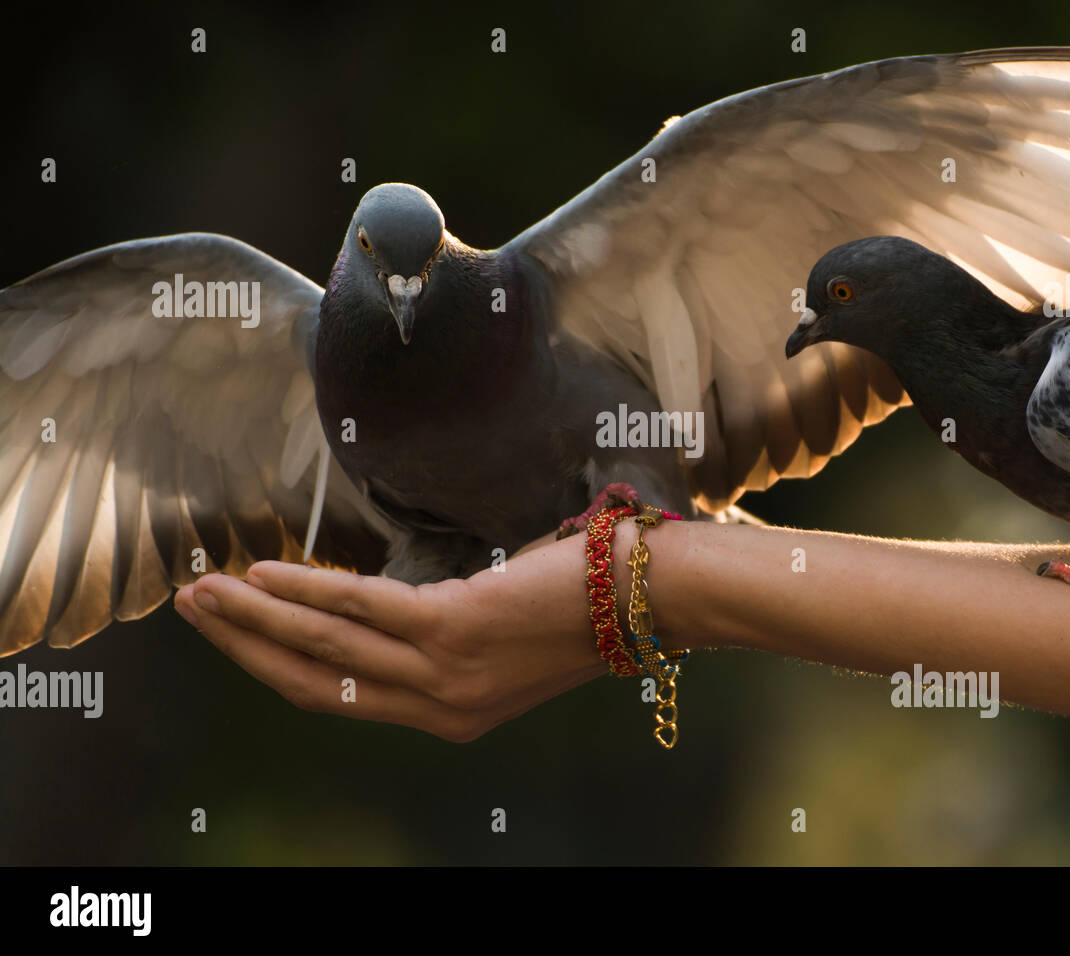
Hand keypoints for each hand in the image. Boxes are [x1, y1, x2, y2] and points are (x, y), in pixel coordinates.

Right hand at [173, 531, 609, 741]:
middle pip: (313, 683)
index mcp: (447, 714)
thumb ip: (440, 638)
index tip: (232, 633)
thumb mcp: (499, 641)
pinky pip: (360, 612)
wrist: (644, 598)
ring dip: (254, 616)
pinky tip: (265, 572)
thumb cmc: (577, 604)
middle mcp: (438, 707)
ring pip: (324, 648)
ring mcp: (444, 673)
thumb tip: (379, 602)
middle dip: (243, 646)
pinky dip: (305, 591)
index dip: (274, 665)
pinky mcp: (453, 629)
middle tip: (190, 609)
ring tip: (205, 587)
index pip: (339, 696)